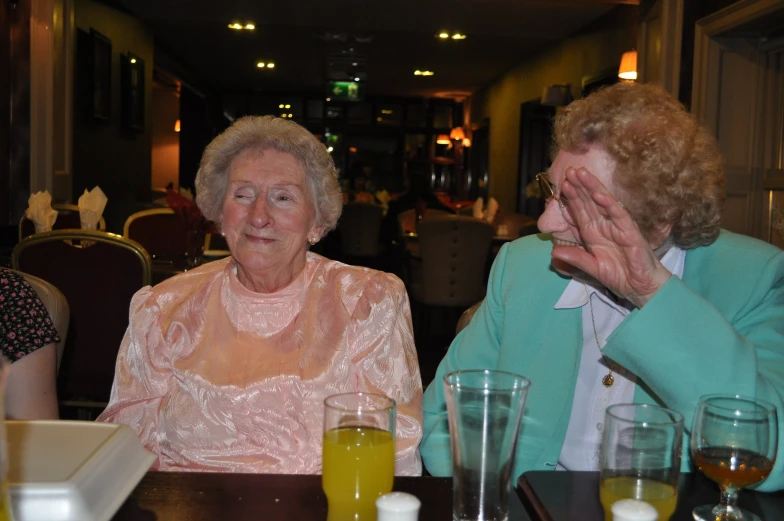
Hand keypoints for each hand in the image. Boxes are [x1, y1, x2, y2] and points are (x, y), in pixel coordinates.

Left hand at [552, 167, 671, 307]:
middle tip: (569, 169)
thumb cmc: (618, 276)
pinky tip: (599, 194)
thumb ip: (575, 259)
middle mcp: (604, 226)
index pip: (580, 211)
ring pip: (603, 203)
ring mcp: (618, 227)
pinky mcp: (630, 232)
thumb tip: (554, 252)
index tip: (561, 183)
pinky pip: (619, 215)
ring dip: (592, 188)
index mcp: (593, 233)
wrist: (640, 288)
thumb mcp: (592, 268)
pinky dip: (609, 205)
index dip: (572, 197)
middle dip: (579, 186)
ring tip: (580, 173)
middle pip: (589, 202)